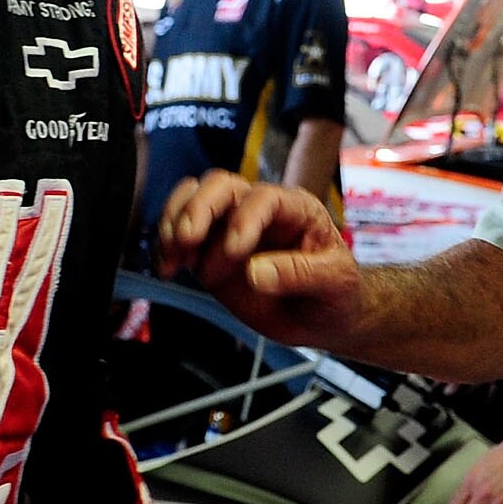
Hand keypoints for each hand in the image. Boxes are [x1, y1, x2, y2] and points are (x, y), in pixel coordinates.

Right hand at [156, 172, 361, 346]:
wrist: (322, 317)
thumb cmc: (337, 293)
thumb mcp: (334, 283)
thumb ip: (298, 274)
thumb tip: (254, 273)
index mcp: (297, 209)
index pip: (264, 198)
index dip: (245, 219)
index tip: (236, 252)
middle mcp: (260, 211)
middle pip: (220, 186)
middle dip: (199, 208)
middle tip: (188, 240)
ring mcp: (230, 228)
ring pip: (194, 201)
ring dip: (175, 222)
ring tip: (174, 256)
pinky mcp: (210, 252)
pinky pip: (180, 234)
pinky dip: (165, 246)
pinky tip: (167, 269)